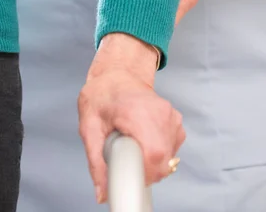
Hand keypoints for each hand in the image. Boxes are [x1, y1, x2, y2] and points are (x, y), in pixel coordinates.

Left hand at [78, 33, 184, 203]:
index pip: (154, 153)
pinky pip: (173, 147)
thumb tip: (102, 192)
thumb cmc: (102, 95)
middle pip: (164, 159)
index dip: (144, 173)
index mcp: (137, 112)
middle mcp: (160, 113)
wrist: (117, 73)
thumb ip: (96, 163)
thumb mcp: (90, 128)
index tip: (131, 176)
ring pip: (170, 156)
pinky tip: (143, 141)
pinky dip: (159, 152)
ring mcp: (171, 116)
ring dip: (153, 161)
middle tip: (127, 162)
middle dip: (146, 171)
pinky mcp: (176, 120)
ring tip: (133, 146)